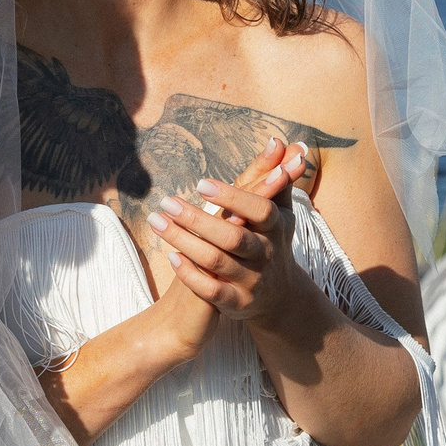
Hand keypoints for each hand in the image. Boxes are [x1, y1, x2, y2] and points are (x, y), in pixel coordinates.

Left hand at [147, 138, 314, 329]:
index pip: (260, 210)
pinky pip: (211, 291)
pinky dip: (190, 274)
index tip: (201, 183)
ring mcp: (252, 281)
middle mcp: (266, 255)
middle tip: (166, 201)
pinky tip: (170, 256)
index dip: (233, 197)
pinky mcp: (236, 302)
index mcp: (276, 228)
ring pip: (216, 261)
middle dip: (197, 218)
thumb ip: (277, 177)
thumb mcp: (278, 210)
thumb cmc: (271, 241)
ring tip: (157, 220)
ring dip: (183, 240)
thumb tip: (288, 142)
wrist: (279, 296)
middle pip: (232, 237)